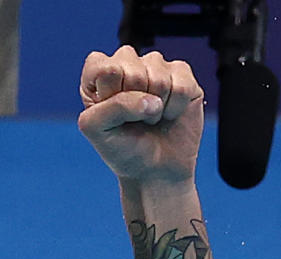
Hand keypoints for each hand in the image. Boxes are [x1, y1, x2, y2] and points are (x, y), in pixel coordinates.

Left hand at [79, 48, 203, 186]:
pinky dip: (175, 107)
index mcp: (100, 74)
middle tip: (134, 120)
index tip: (111, 116)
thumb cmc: (123, 150)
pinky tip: (169, 115)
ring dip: (155, 108)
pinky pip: (181, 84)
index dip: (110, 93)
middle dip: (133, 100)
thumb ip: (112, 106)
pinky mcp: (182, 74)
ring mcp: (156, 66)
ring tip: (151, 119)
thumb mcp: (99, 131)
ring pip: (157, 74)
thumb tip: (150, 99)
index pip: (103, 66)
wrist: (154, 172)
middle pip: (130, 64)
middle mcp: (128, 64)